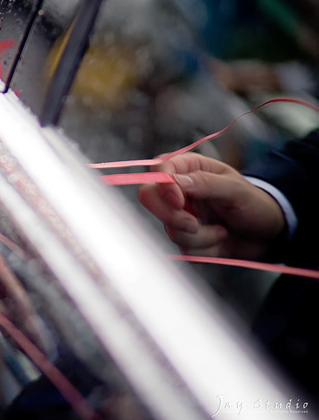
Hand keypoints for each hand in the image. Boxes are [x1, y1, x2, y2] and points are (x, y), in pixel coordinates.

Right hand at [138, 153, 286, 259]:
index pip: (159, 170)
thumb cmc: (254, 202)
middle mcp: (178, 191)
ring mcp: (180, 216)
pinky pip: (184, 250)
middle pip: (150, 198)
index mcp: (189, 169)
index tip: (179, 201)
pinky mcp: (186, 239)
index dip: (163, 186)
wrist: (269, 233)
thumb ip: (206, 183)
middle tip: (194, 225)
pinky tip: (220, 241)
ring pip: (170, 230)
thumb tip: (177, 182)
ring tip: (222, 231)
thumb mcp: (236, 189)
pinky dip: (205, 250)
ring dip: (200, 237)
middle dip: (172, 217)